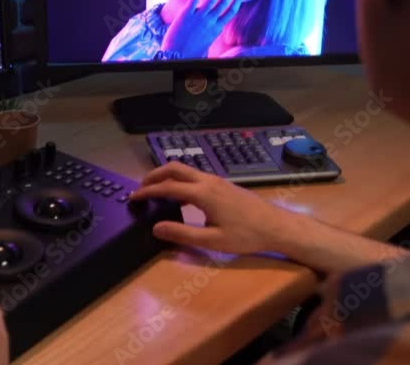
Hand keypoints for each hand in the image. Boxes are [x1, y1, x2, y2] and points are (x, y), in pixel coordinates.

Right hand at [129, 162, 299, 254]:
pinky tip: (179, 195)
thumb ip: (182, 234)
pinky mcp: (224, 184)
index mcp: (203, 193)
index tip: (133, 198)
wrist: (277, 226)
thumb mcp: (213, 241)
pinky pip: (195, 175)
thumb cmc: (246, 236)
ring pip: (185, 169)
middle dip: (154, 175)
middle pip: (174, 168)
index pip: (167, 187)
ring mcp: (217, 180)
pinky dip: (179, 179)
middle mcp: (208, 181)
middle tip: (140, 188)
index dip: (147, 191)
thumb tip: (156, 227)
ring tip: (155, 190)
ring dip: (167, 175)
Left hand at [160, 0, 245, 57]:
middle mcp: (210, 22)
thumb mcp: (207, 43)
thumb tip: (214, 27)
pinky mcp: (186, 15)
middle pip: (225, 2)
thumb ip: (211, 32)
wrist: (175, 56)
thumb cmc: (190, 52)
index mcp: (217, 29)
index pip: (231, 11)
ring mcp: (198, 17)